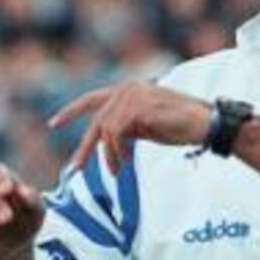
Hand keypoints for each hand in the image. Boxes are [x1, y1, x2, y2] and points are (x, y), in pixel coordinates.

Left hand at [49, 81, 211, 173]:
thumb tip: (107, 144)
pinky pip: (115, 133)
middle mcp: (127, 89)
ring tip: (115, 170)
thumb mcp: (144, 128)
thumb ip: (124, 129)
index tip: (53, 124)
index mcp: (127, 91)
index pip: (92, 99)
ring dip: (107, 155)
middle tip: (74, 169)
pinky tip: (122, 163)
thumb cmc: (179, 127)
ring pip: (105, 129)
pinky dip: (115, 151)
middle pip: (96, 121)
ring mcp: (133, 94)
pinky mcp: (139, 105)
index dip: (71, 111)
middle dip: (84, 148)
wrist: (206, 124)